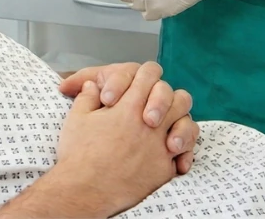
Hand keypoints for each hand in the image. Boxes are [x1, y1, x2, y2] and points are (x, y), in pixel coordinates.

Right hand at [54, 63, 193, 215]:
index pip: (148, 76)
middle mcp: (149, 124)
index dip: (146, 75)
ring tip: (168, 125)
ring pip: (187, 123)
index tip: (140, 82)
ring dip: (180, 120)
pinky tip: (171, 150)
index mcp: (128, 106)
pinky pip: (185, 154)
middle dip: (168, 97)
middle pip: (177, 97)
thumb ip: (87, 96)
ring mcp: (160, 147)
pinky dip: (182, 150)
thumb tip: (94, 86)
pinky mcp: (164, 169)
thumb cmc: (79, 153)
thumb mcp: (77, 117)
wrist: (85, 189)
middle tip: (154, 105)